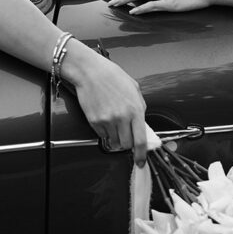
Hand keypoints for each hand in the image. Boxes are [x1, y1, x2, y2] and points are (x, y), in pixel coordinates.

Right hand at [62, 41, 147, 165]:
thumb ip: (140, 107)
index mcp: (135, 109)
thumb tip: (142, 124)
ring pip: (114, 142)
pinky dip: (105, 132)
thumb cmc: (112, 76)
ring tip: (114, 121)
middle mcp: (122, 117)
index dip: (141, 155)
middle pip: (126, 145)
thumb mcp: (134, 89)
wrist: (90, 71)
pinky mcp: (95, 122)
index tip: (140, 162)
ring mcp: (107, 121)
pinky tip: (105, 117)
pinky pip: (102, 135)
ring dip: (116, 137)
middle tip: (126, 135)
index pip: (140, 140)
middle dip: (128, 143)